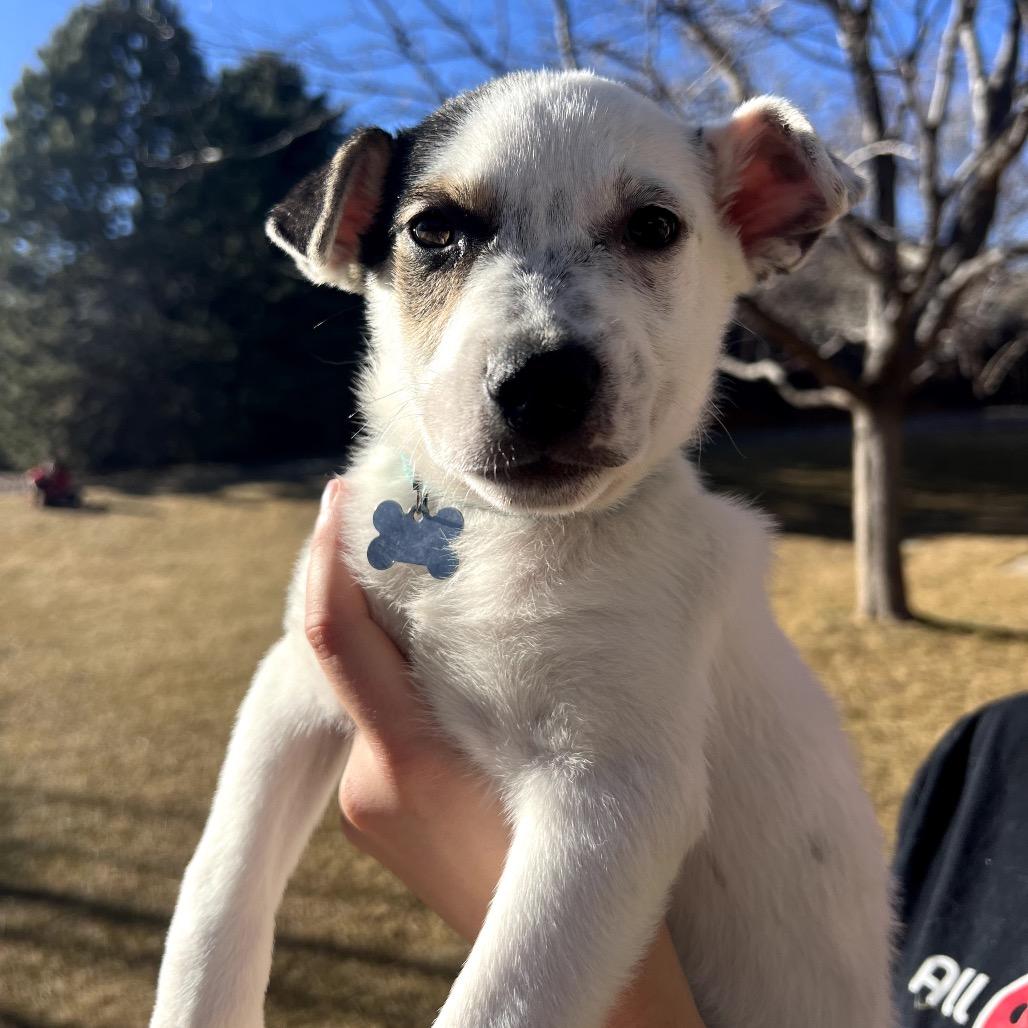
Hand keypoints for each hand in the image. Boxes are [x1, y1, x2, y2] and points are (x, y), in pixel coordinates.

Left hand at [306, 478, 706, 1026]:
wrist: (577, 939)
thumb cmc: (584, 825)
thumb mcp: (558, 734)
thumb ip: (497, 662)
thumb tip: (461, 570)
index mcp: (407, 756)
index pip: (336, 635)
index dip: (328, 559)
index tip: (338, 494)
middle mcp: (368, 777)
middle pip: (350, 651)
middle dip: (363, 583)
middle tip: (387, 511)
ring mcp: (365, 800)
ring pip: (369, 684)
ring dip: (393, 629)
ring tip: (436, 572)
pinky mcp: (370, 811)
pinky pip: (375, 719)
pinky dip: (402, 677)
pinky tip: (451, 653)